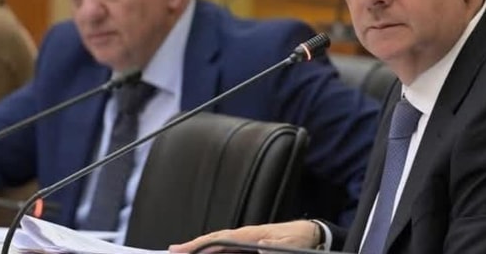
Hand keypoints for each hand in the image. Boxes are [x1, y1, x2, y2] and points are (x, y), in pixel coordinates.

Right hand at [168, 220, 317, 252]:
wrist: (312, 235)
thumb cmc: (299, 240)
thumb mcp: (286, 245)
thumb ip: (270, 246)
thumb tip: (259, 247)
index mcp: (250, 235)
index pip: (218, 240)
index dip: (199, 244)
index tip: (180, 249)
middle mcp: (245, 237)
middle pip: (214, 243)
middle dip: (193, 247)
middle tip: (174, 252)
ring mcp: (247, 242)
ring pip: (219, 247)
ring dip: (203, 251)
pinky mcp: (252, 248)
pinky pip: (228, 252)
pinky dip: (215, 253)